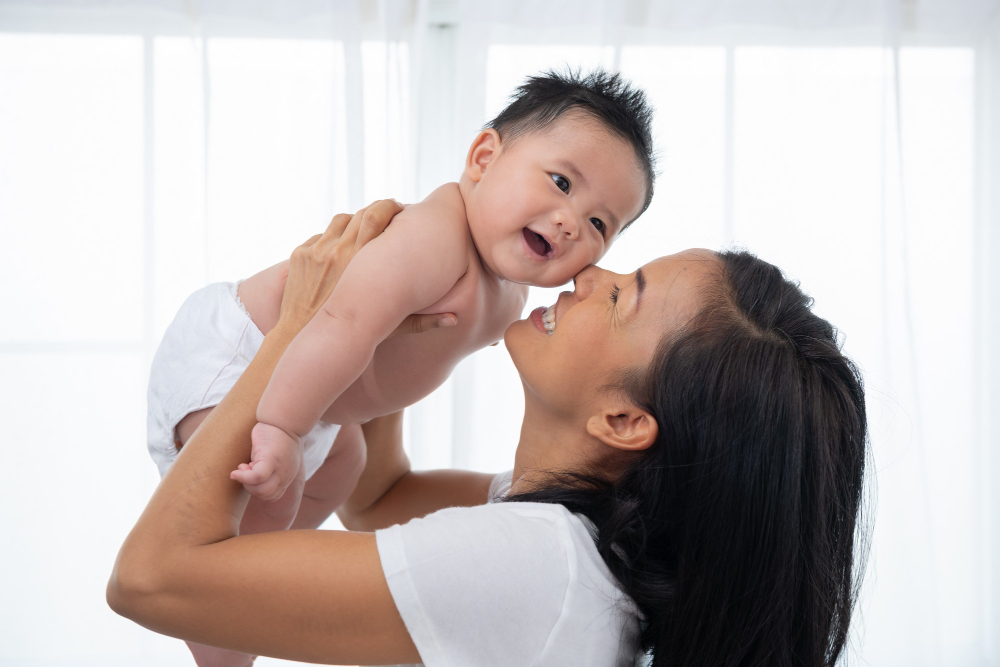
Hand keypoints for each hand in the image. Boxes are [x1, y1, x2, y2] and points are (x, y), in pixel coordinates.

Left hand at [276, 200, 456, 336]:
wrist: (300, 339)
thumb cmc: (351, 337)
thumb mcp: (389, 328)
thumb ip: (422, 321)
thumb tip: (455, 320)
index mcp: (360, 261)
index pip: (377, 216)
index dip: (390, 207)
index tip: (401, 211)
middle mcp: (337, 251)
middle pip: (360, 213)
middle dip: (377, 210)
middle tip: (389, 215)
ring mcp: (315, 252)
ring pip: (339, 220)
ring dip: (355, 221)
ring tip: (366, 230)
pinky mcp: (299, 256)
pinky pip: (319, 236)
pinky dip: (333, 238)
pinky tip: (344, 248)